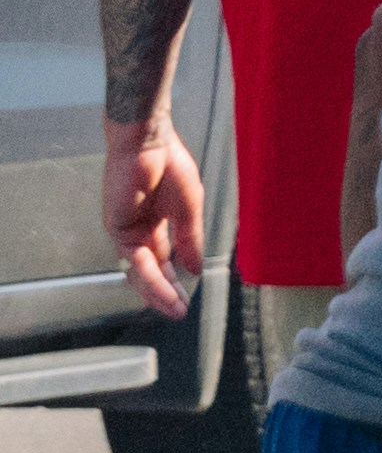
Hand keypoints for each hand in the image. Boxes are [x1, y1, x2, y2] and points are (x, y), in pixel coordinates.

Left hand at [103, 119, 202, 320]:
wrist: (150, 142)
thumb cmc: (169, 164)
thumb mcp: (189, 207)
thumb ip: (189, 239)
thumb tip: (195, 268)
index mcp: (156, 224)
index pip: (163, 261)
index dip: (174, 282)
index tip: (186, 300)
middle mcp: (139, 232)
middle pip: (150, 272)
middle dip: (165, 293)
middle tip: (179, 310)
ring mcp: (126, 232)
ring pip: (140, 272)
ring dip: (157, 290)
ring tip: (174, 305)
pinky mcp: (116, 229)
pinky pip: (134, 259)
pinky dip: (150, 274)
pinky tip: (165, 284)